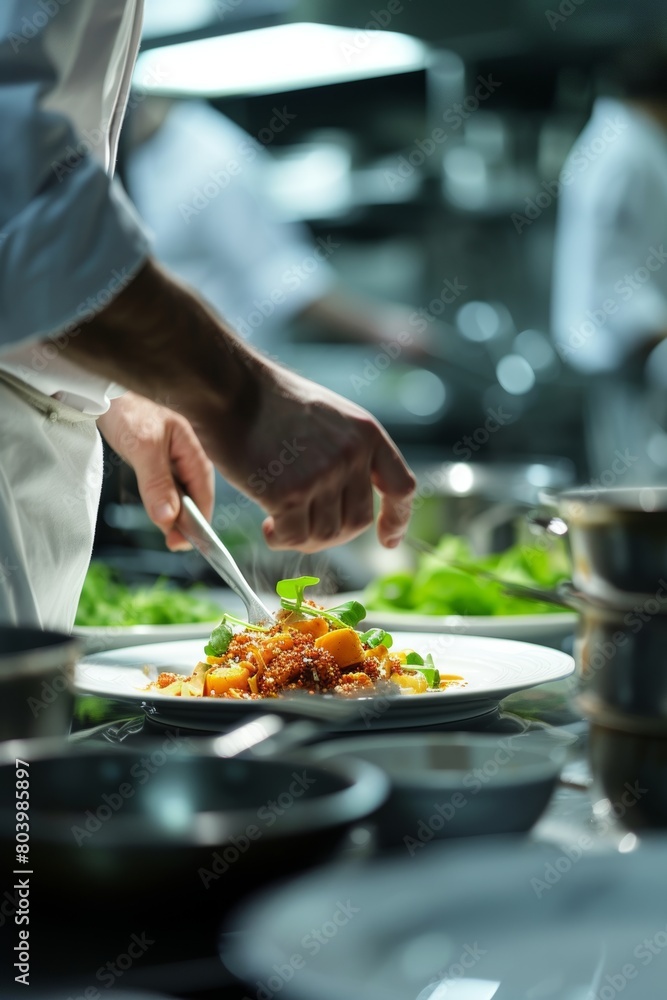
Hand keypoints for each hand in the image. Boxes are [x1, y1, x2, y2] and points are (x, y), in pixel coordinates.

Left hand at [98, 393, 213, 550]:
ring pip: (182, 493)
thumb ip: (157, 484)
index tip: (183, 544)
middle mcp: (190, 456)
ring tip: (167, 532)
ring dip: (175, 513)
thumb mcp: (143, 448)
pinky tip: (159, 509)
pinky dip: (165, 500)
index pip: (204, 497)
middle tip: (172, 544)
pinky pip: (170, 485)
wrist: (106, 388)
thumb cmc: (129, 409)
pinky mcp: (161, 458)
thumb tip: (170, 518)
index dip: (198, 524)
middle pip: (196, 498)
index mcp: (194, 452)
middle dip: (187, 522)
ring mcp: (176, 457)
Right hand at [189, 362, 415, 552]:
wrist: (231, 388)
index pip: (400, 487)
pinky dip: (281, 539)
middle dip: (331, 535)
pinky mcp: (289, 493)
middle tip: (303, 526)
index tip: (388, 539)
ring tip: (279, 521)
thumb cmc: (269, 402)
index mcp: (367, 433)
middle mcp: (351, 455)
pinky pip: (295, 537)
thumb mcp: (329, 416)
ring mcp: (321, 475)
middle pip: (357, 522)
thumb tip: (348, 500)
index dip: (397, 519)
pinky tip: (268, 525)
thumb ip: (348, 452)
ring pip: (326, 535)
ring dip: (302, 538)